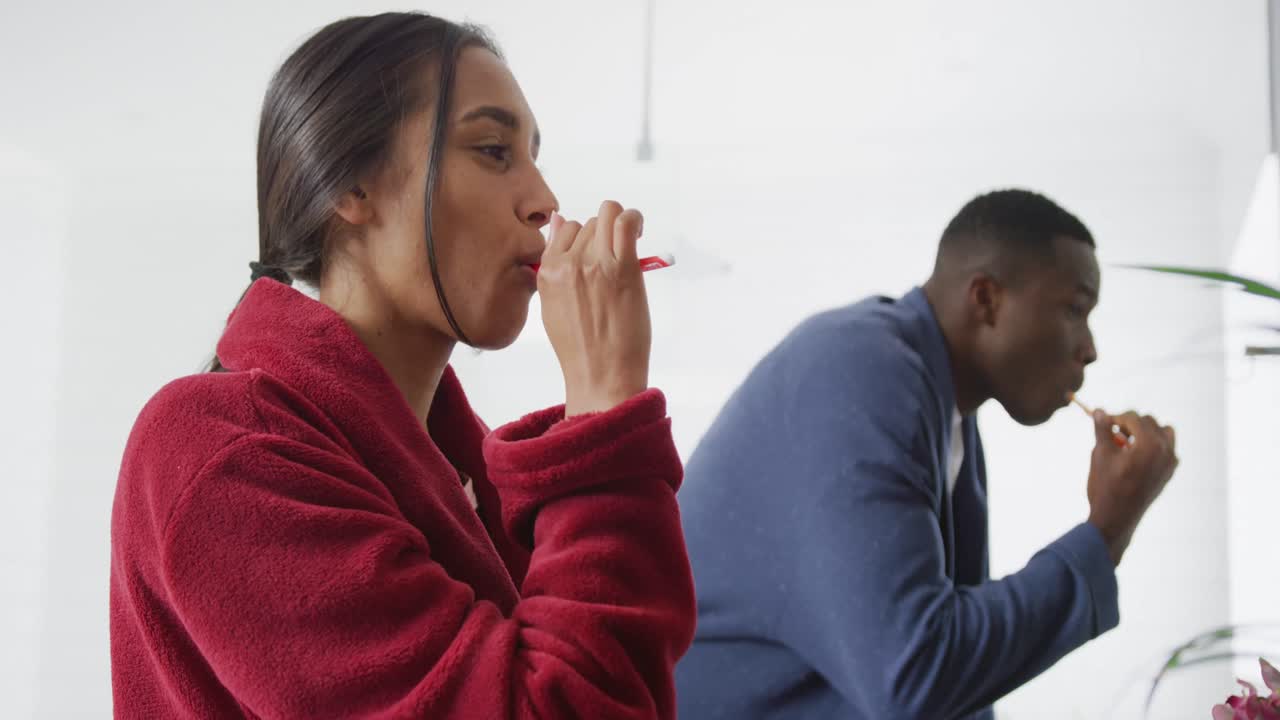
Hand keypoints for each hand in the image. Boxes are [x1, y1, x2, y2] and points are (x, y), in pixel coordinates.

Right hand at [538, 201, 651, 416]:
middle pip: (588, 224)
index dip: (584, 238)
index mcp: (547, 272)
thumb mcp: (553, 306)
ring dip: (619, 224)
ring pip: (606, 215)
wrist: (601, 375)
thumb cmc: (582, 347)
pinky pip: (627, 221)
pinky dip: (636, 218)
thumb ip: (554, 266)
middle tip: (616, 257)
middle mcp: (568, 263)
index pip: (564, 230)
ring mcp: (595, 263)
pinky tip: (640, 230)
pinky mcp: (622, 267)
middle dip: (602, 235)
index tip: (597, 252)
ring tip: (630, 242)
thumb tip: (559, 222)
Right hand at [1086, 410, 1178, 565]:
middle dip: (1130, 424)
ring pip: (1164, 432)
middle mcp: (1165, 450)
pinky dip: (1153, 446)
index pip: (1133, 417)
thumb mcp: (1100, 454)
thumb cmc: (1106, 486)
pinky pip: (1167, 449)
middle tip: (1112, 434)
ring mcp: (1170, 463)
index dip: (1115, 418)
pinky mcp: (1169, 473)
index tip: (1103, 424)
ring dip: (1146, 432)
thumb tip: (1100, 410)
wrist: (1116, 519)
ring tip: (1127, 443)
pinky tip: (1135, 456)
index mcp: (1149, 443)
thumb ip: (1102, 429)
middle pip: (1149, 422)